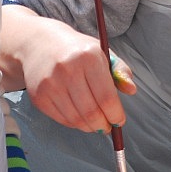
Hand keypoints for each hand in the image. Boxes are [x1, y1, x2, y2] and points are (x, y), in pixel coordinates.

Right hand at [0, 6, 135, 133]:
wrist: (39, 44)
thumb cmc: (76, 51)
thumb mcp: (102, 52)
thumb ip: (120, 70)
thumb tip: (132, 89)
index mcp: (88, 56)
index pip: (106, 97)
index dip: (116, 114)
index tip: (119, 121)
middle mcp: (67, 69)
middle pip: (91, 112)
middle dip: (103, 125)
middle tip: (108, 126)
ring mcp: (50, 83)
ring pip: (76, 119)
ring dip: (89, 127)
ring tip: (95, 124)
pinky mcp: (39, 95)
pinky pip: (61, 119)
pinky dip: (74, 124)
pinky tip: (80, 118)